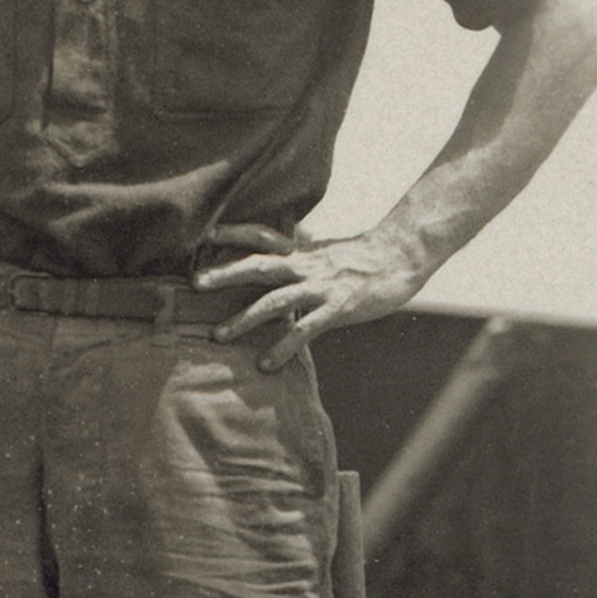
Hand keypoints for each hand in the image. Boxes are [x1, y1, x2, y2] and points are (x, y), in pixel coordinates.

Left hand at [197, 231, 428, 370]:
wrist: (402, 257)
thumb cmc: (361, 257)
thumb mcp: (323, 252)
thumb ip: (296, 258)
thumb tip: (271, 262)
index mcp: (300, 252)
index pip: (261, 236)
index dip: (232, 233)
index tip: (204, 235)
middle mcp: (305, 266)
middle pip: (259, 266)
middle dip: (225, 274)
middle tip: (194, 283)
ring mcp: (321, 287)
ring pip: (276, 301)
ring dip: (245, 319)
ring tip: (218, 336)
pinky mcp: (338, 308)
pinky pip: (306, 330)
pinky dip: (284, 347)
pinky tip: (266, 364)